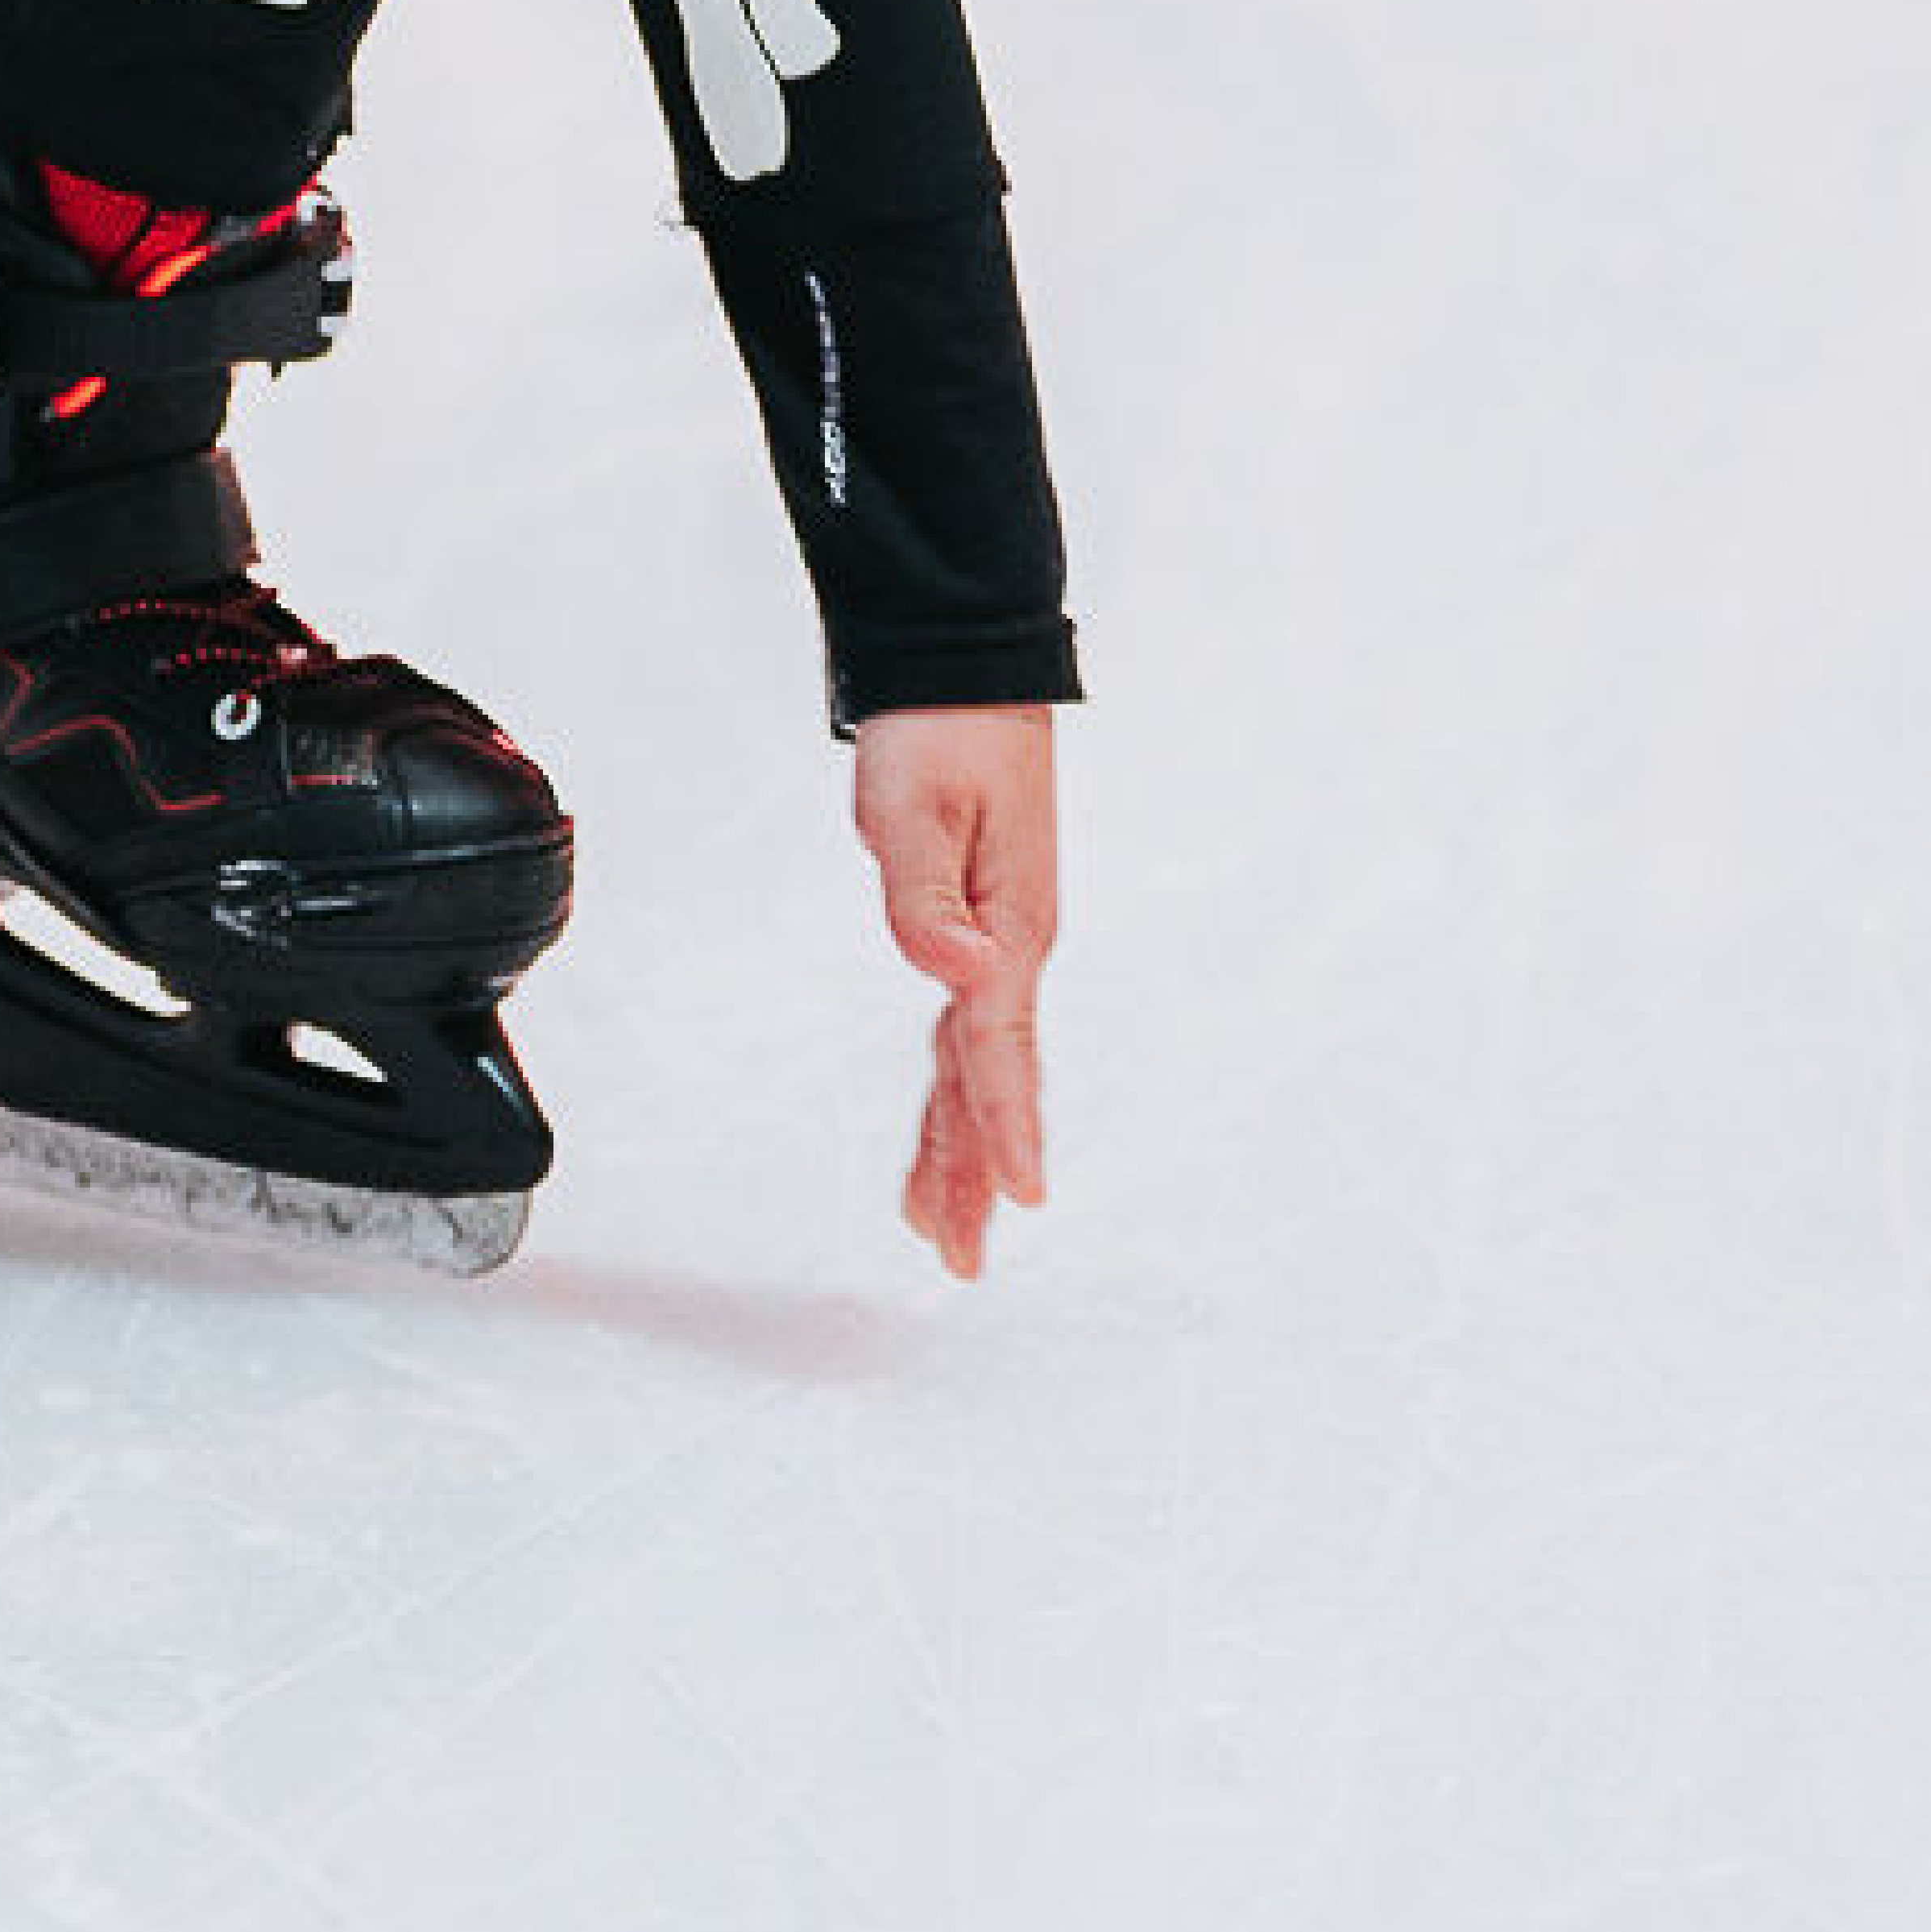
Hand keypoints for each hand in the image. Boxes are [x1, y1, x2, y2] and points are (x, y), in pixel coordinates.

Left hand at [849, 704, 1058, 1281]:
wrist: (960, 672)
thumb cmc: (937, 733)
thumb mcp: (910, 803)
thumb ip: (926, 898)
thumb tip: (961, 971)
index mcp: (1009, 925)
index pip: (1000, 1044)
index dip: (1005, 1124)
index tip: (1020, 1199)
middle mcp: (1013, 946)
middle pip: (990, 1079)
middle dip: (976, 1170)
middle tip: (960, 1259)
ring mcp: (1001, 942)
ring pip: (977, 1067)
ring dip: (962, 1145)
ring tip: (946, 1228)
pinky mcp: (979, 928)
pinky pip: (966, 1033)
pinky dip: (954, 1089)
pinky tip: (946, 1123)